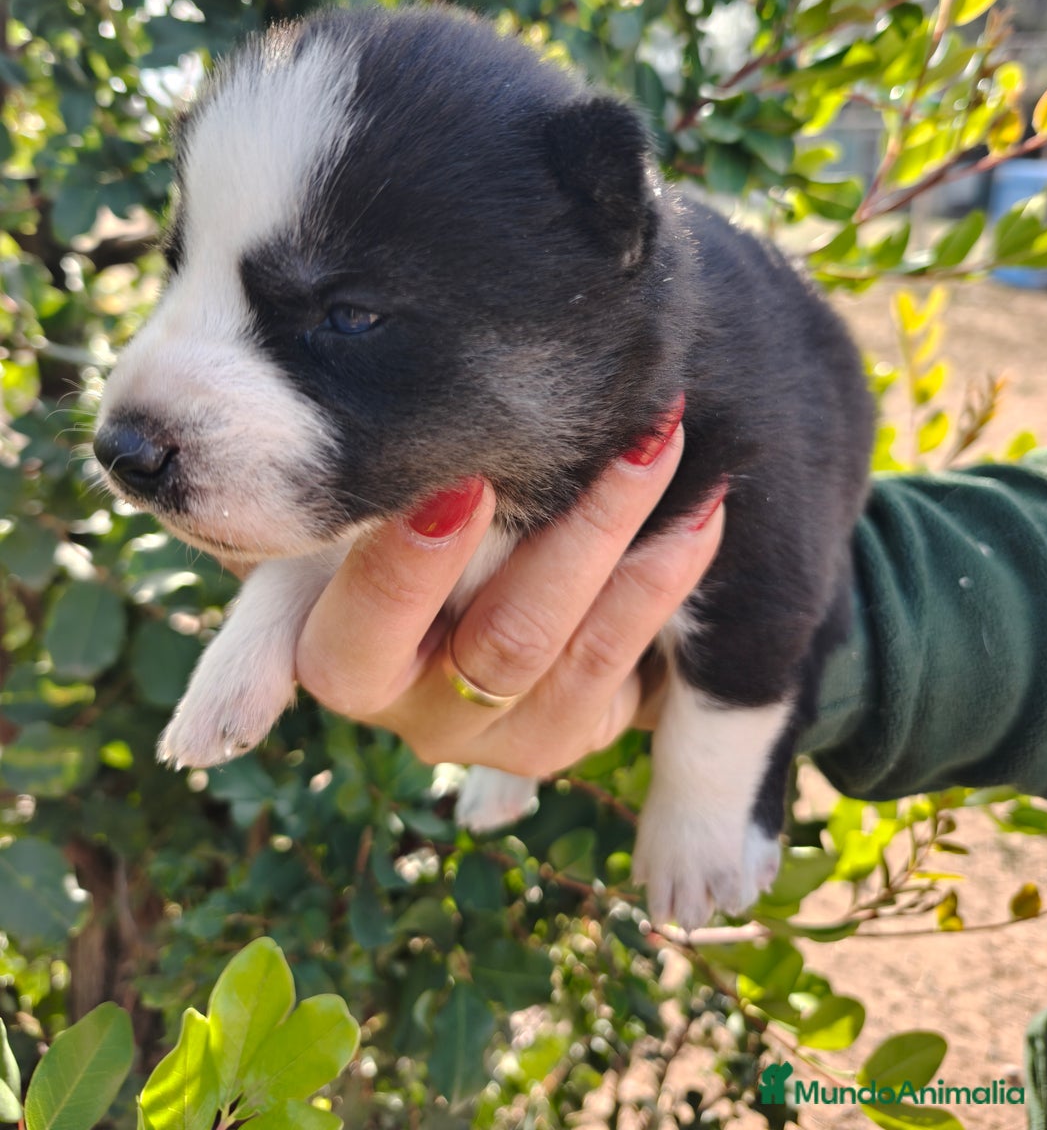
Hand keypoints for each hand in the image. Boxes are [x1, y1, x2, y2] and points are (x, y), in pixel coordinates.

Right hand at [296, 404, 725, 777]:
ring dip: (634, 546)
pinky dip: (667, 579)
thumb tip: (198, 754)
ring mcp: (510, 738)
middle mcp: (425, 721)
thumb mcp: (308, 564)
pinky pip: (633, 663)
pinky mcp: (577, 735)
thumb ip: (258, 631)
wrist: (450, 558)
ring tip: (669, 447)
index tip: (462, 484)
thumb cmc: (367, 535)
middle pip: (501, 644)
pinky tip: (701, 509)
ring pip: (577, 653)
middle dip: (572, 537)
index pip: (361, 636)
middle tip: (631, 438)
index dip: (410, 569)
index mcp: (341, 668)